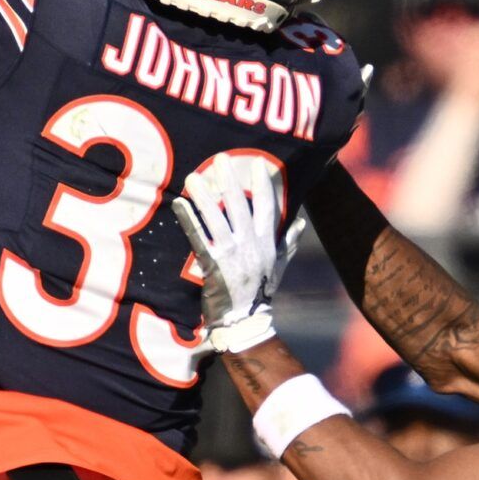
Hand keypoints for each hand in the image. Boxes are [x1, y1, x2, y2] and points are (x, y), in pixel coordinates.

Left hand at [173, 156, 304, 353]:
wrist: (245, 321)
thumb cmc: (261, 292)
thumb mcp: (279, 266)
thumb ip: (289, 242)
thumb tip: (300, 222)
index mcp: (267, 243)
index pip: (268, 208)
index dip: (263, 185)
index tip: (258, 164)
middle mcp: (251, 245)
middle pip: (240, 207)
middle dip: (230, 181)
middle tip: (219, 159)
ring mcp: (232, 255)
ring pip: (217, 219)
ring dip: (204, 197)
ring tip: (193, 176)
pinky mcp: (213, 265)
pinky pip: (199, 238)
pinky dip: (188, 220)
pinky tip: (178, 204)